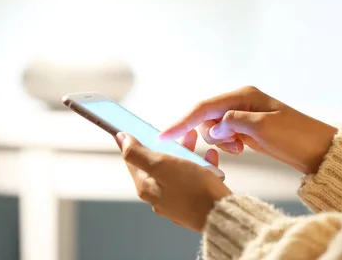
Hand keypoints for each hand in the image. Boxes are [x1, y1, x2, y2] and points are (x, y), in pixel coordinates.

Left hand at [116, 130, 230, 231]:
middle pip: (158, 163)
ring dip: (186, 153)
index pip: (133, 160)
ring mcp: (177, 200)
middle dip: (168, 145)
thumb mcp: (161, 165)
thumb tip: (120, 139)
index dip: (135, 141)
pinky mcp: (194, 202)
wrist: (221, 214)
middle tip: (178, 132)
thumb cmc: (193, 190)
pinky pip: (194, 179)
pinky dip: (201, 166)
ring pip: (178, 169)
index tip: (140, 127)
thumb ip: (138, 153)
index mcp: (146, 187)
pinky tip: (209, 157)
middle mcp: (158, 196)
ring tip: (195, 140)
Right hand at [159, 86, 336, 174]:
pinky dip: (227, 145)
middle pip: (207, 117)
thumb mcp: (262, 128)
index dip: (182, 121)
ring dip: (220, 142)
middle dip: (209, 134)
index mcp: (243, 96)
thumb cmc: (296, 137)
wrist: (320, 151)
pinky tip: (241, 149)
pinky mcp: (248, 130)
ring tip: (239, 149)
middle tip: (227, 147)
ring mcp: (245, 116)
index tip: (164, 136)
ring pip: (215, 129)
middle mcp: (241, 102)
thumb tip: (214, 128)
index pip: (204, 107)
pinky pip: (226, 136)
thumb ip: (233, 123)